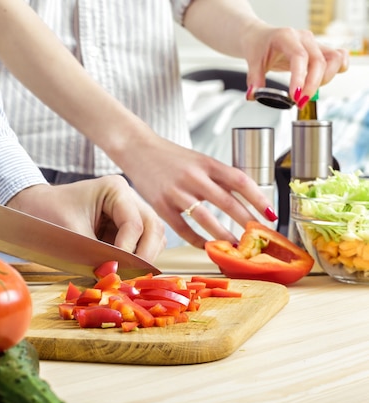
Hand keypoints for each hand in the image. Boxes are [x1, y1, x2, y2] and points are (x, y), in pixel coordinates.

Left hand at [6, 175, 165, 262]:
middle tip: (131, 278)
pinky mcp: (126, 227)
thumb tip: (116, 276)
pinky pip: (143, 243)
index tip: (116, 270)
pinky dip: (138, 258)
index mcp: (115, 189)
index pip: (134, 223)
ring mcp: (130, 211)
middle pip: (153, 227)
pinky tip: (126, 271)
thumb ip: (96, 254)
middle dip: (144, 255)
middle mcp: (128, 197)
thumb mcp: (71, 234)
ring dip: (145, 257)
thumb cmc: (47, 215)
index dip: (128, 250)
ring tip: (129, 276)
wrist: (34, 210)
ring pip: (154, 236)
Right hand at [119, 138, 270, 248]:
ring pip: (206, 219)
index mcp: (206, 163)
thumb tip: (244, 199)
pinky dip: (197, 240)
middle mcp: (193, 176)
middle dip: (246, 222)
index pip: (239, 180)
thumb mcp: (198, 160)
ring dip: (224, 235)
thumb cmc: (171, 157)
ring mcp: (176, 192)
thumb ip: (218, 177)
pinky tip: (207, 246)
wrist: (138, 149)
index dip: (258, 198)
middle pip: (227, 202)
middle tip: (258, 237)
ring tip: (236, 247)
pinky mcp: (161, 206)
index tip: (271, 214)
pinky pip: (183, 229)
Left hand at [242, 25, 348, 104]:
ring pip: (333, 59)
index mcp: (286, 37)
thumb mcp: (252, 62)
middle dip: (312, 86)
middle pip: (319, 61)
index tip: (296, 96)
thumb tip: (253, 95)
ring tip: (309, 91)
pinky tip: (324, 81)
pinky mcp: (320, 50)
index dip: (300, 78)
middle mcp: (304, 38)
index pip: (299, 57)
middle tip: (300, 102)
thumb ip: (254, 79)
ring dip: (325, 79)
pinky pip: (338, 57)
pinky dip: (337, 69)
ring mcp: (314, 43)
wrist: (261, 37)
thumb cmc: (259, 46)